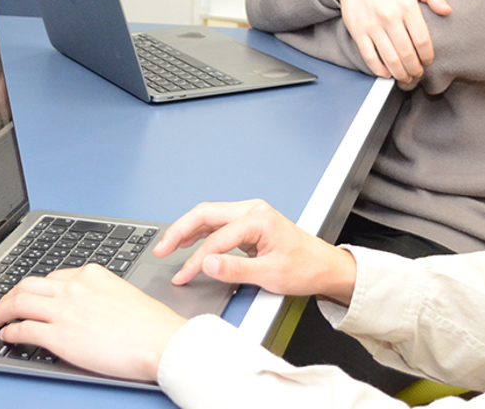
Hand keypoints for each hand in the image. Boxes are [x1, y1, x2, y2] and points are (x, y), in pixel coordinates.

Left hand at [0, 264, 186, 382]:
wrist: (161, 341)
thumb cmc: (151, 324)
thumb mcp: (122, 294)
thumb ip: (99, 294)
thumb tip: (86, 307)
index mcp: (90, 274)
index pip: (52, 276)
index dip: (36, 289)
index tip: (29, 296)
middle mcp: (73, 287)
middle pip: (28, 285)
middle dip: (9, 295)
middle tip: (1, 305)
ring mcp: (64, 310)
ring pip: (19, 303)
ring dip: (0, 311)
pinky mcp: (60, 335)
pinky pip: (24, 330)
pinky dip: (10, 331)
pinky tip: (6, 335)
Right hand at [157, 200, 356, 304]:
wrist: (324, 266)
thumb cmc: (305, 267)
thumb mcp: (270, 274)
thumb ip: (235, 269)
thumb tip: (207, 264)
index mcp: (258, 218)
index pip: (216, 239)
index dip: (195, 259)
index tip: (183, 275)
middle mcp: (252, 210)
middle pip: (205, 214)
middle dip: (179, 231)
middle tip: (161, 249)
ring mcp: (249, 214)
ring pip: (208, 216)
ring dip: (186, 230)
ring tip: (167, 246)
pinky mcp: (247, 223)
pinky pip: (216, 223)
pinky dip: (199, 232)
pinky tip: (186, 241)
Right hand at [329, 0, 451, 81]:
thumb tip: (448, 11)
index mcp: (406, 6)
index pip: (422, 40)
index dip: (427, 56)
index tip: (428, 61)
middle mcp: (389, 17)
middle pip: (407, 53)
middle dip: (415, 69)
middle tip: (418, 73)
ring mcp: (373, 26)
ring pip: (390, 58)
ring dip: (400, 73)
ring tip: (405, 77)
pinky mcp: (358, 32)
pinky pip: (369, 57)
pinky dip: (379, 69)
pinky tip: (386, 73)